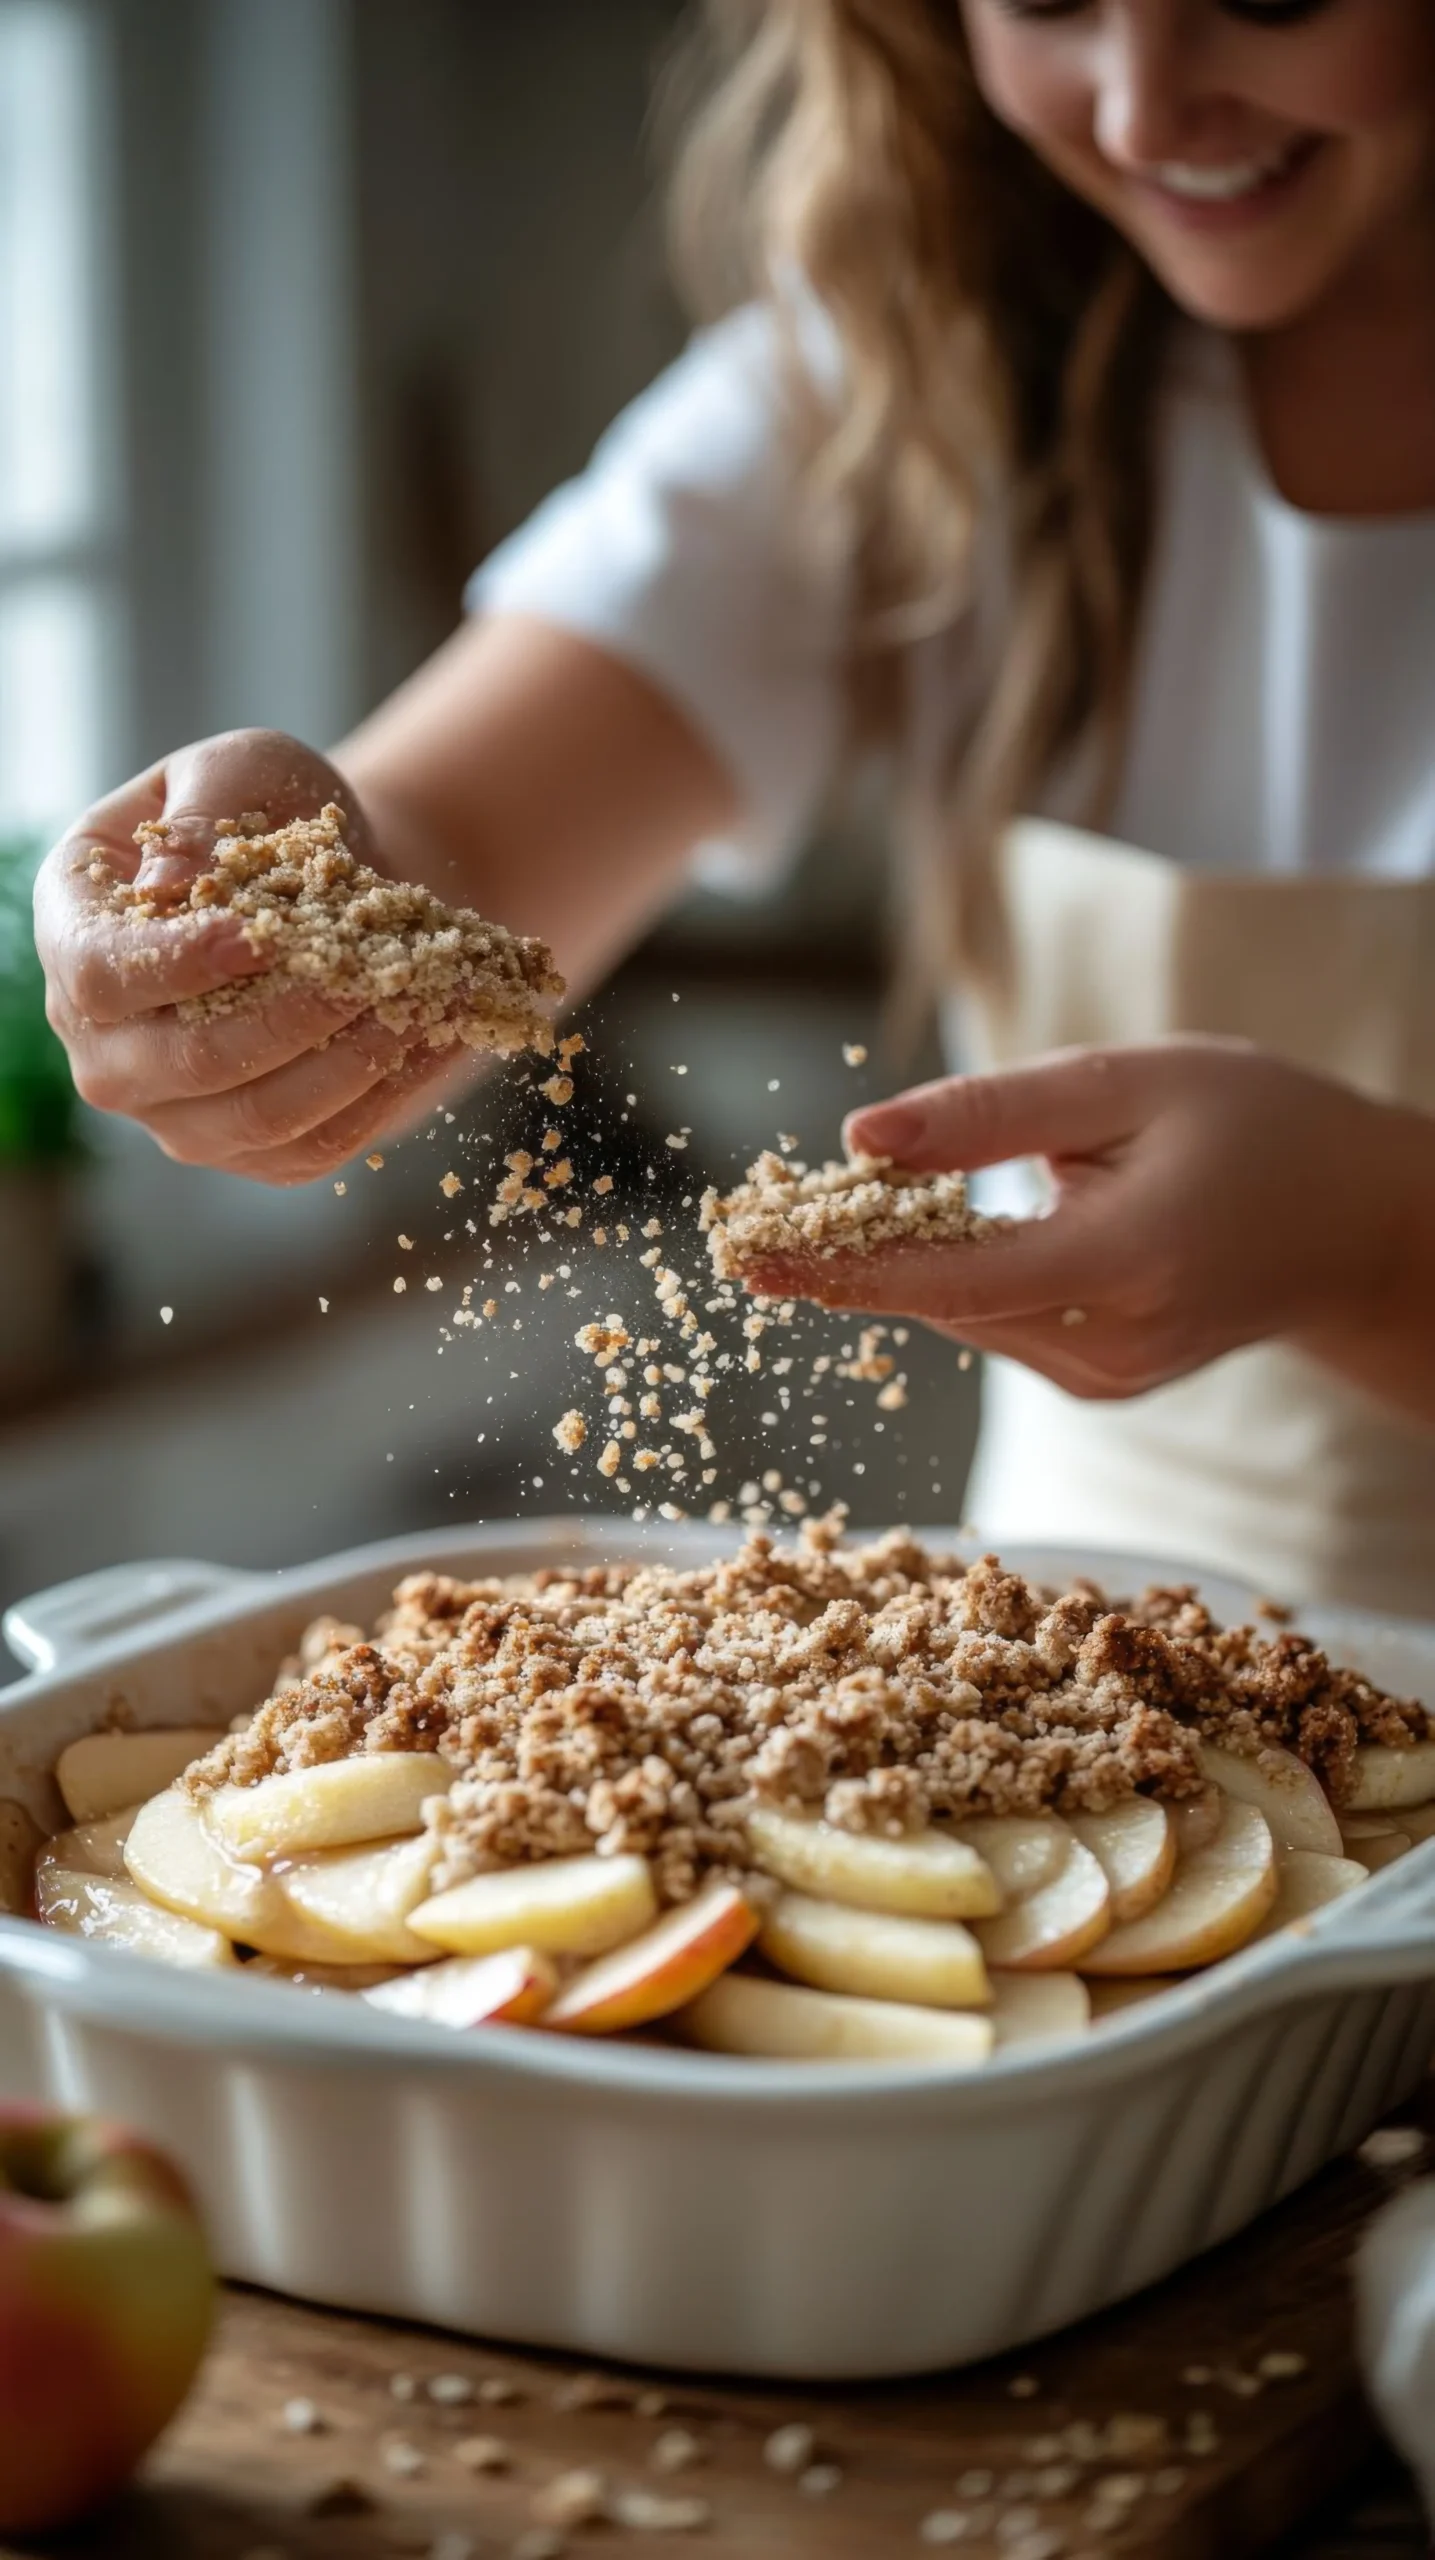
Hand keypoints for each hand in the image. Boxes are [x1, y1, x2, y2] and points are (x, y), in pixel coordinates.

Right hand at [35, 729, 460, 1184]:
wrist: (330, 882)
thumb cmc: (272, 812)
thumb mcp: (240, 773)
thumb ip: (207, 815)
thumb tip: (170, 885)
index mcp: (75, 932)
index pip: (102, 976)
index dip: (176, 964)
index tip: (260, 935)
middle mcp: (106, 1042)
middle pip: (185, 1064)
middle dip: (291, 1017)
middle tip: (371, 968)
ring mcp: (174, 1110)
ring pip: (260, 1118)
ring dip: (350, 1062)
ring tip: (417, 997)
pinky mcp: (250, 1150)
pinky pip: (315, 1146)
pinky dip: (383, 1096)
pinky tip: (434, 1036)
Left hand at [739, 1038, 1430, 1401]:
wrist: (1354, 1225)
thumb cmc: (1255, 1127)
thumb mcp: (1131, 1082)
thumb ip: (994, 1113)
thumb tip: (860, 1139)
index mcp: (1130, 1263)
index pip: (955, 1277)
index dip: (843, 1265)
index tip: (750, 1252)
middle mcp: (1115, 1344)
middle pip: (943, 1302)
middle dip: (847, 1258)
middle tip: (754, 1223)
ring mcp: (1108, 1378)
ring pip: (963, 1316)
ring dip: (896, 1267)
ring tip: (822, 1222)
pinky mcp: (1100, 1384)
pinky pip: (997, 1325)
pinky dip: (955, 1281)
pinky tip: (936, 1235)